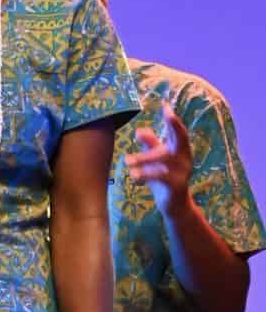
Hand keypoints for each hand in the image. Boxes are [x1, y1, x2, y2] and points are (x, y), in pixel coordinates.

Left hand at [129, 104, 192, 225]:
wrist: (174, 205)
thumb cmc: (164, 177)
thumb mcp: (156, 159)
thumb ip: (150, 144)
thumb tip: (139, 131)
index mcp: (180, 150)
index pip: (178, 131)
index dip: (173, 119)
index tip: (166, 105)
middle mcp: (184, 158)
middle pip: (181, 139)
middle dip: (175, 126)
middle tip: (167, 114)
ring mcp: (183, 172)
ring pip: (164, 158)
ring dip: (144, 158)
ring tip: (127, 160)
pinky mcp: (177, 185)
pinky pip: (161, 176)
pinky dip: (146, 174)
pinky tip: (133, 176)